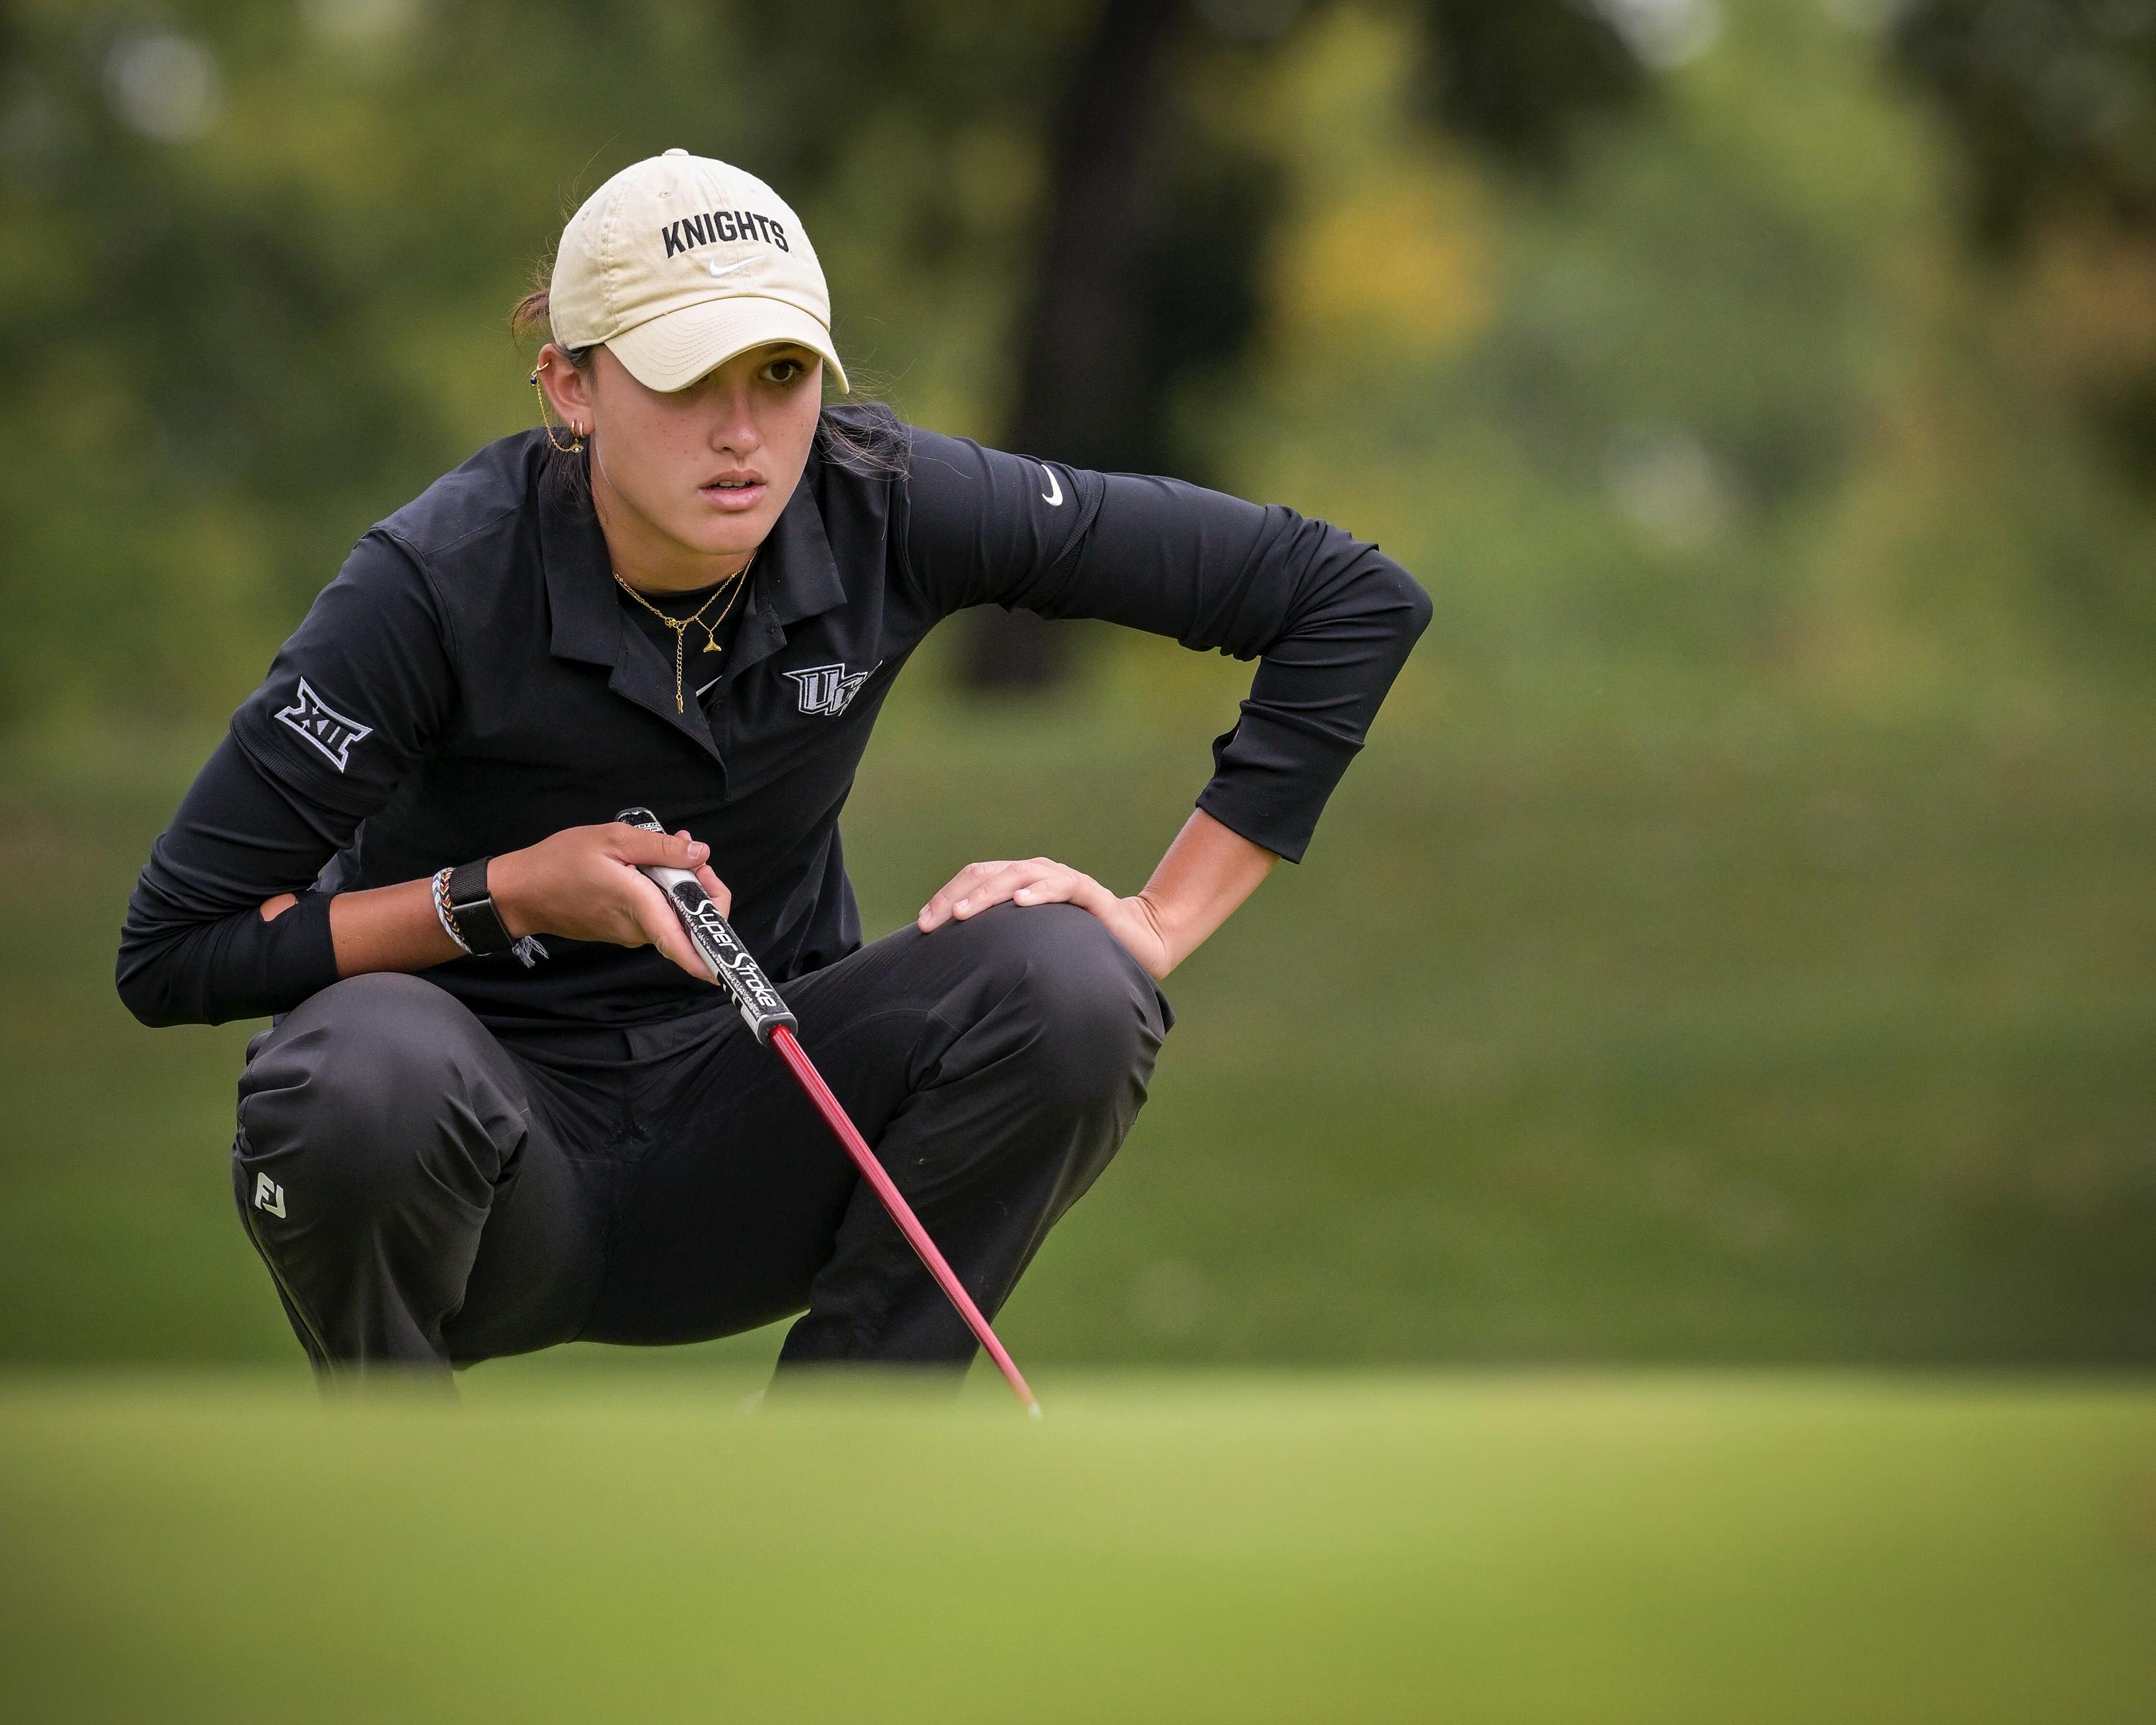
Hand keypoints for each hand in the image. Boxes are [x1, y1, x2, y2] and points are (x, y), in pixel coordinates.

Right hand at [488, 822, 731, 983]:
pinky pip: (653, 913)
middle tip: (686, 849)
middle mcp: (638, 928)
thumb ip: (660, 848)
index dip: (709, 955)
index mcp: (639, 906)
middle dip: (699, 884)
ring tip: (663, 848)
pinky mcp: (621, 930)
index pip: (681, 942)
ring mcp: (629, 933)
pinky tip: (646, 864)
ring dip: (677, 882)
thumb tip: (701, 855)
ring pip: (670, 913)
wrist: (521, 891)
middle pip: (686, 918)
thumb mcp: (612, 839)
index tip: (728, 965)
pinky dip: (659, 890)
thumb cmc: (560, 862)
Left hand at [916, 856, 1175, 978]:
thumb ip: (998, 945)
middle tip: (934, 922)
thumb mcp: (1028, 946)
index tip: (923, 927)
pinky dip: (1040, 892)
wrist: (1134, 942)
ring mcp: (1061, 880)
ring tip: (965, 912)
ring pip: (1018, 875)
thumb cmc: (1074, 947)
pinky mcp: (1089, 892)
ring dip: (988, 893)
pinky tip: (1020, 903)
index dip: (944, 898)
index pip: (972, 880)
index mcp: (1016, 882)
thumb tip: (950, 968)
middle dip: (956, 896)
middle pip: (987, 874)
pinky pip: (1062, 886)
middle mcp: (1034, 874)